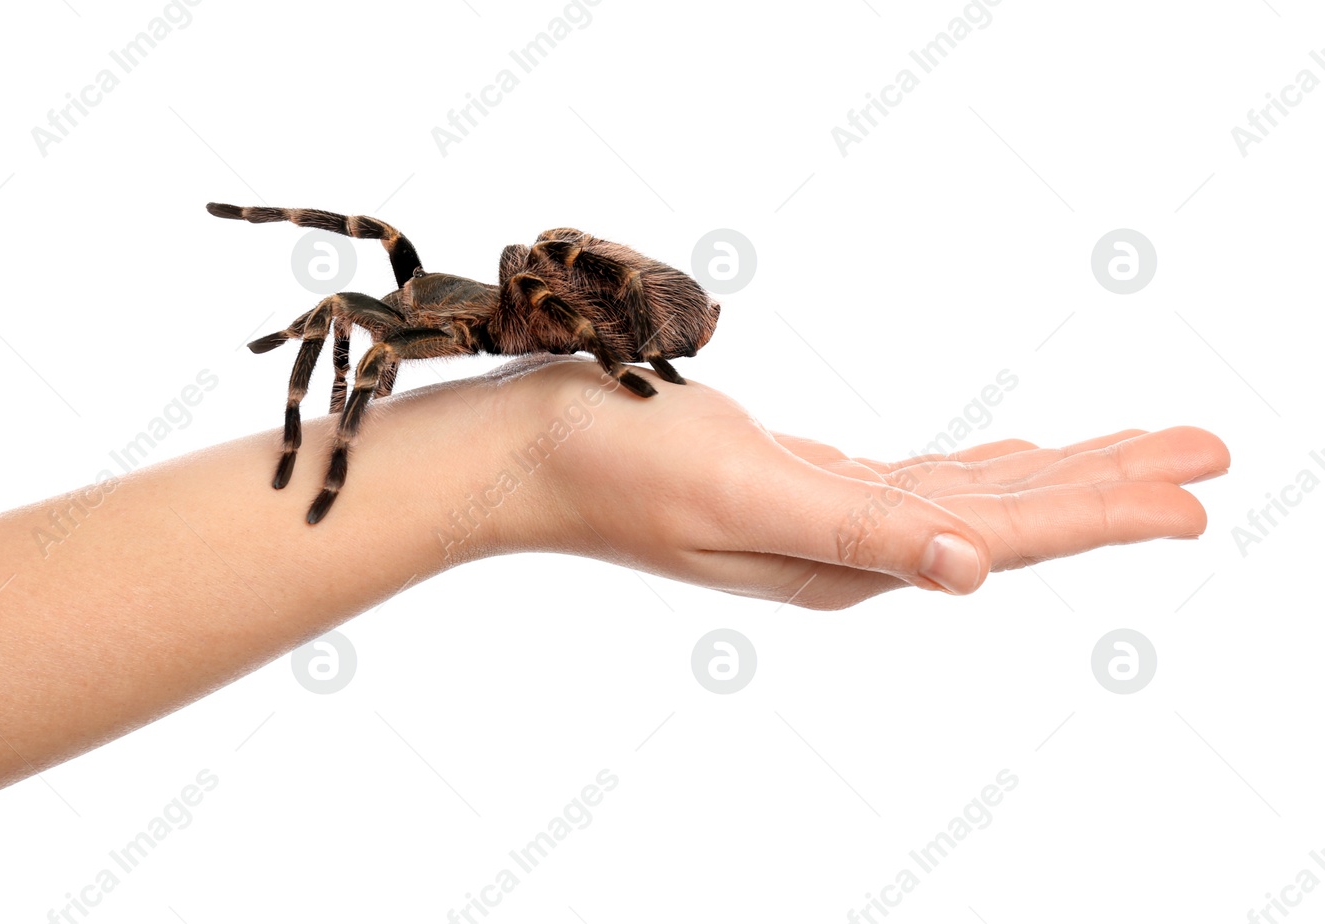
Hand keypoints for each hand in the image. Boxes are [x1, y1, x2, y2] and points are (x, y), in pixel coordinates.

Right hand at [478, 357, 1227, 609]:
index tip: (1194, 492)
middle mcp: (851, 548)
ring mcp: (827, 518)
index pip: (1003, 532)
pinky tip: (1016, 454)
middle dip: (1112, 483)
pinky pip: (922, 478)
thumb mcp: (745, 493)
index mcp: (847, 556)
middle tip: (1211, 451)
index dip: (1103, 510)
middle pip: (1009, 513)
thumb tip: (970, 569)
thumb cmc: (623, 464)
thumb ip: (862, 531)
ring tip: (1144, 447)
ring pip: (974, 492)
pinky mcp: (804, 485)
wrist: (535, 452)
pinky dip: (984, 466)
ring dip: (1063, 469)